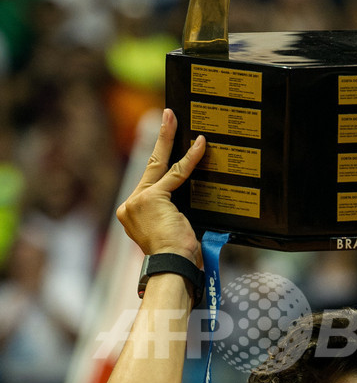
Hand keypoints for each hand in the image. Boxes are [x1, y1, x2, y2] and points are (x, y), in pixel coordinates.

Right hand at [116, 110, 205, 263]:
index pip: (151, 181)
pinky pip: (176, 174)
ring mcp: (137, 201)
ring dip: (168, 139)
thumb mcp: (173, 228)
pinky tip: (200, 144)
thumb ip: (173, 209)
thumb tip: (187, 195)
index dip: (160, 161)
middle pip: (150, 166)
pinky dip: (189, 159)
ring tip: (173, 118)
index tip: (165, 143)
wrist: (173, 268)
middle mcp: (130, 206)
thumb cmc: (178, 256)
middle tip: (167, 115)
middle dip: (160, 139)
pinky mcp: (151, 198)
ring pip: (158, 165)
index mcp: (133, 214)